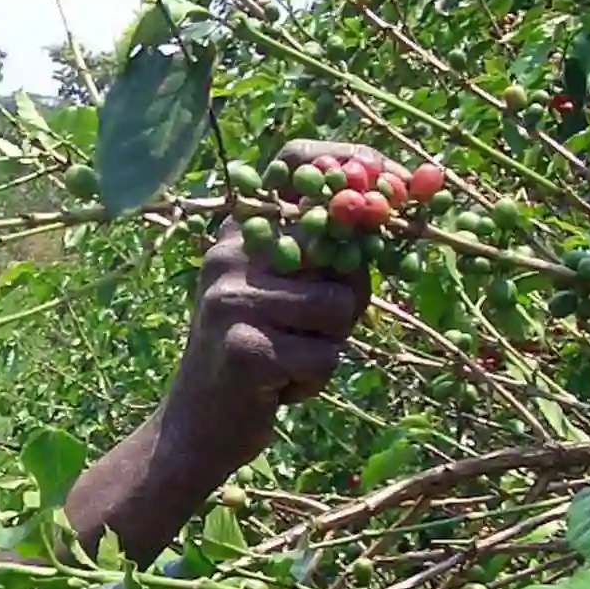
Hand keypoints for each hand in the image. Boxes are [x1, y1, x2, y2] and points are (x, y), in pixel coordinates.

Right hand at [157, 138, 397, 477]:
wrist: (194, 428)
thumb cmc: (257, 354)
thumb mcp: (283, 293)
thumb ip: (323, 255)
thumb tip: (393, 214)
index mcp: (238, 232)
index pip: (293, 163)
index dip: (352, 159)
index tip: (395, 180)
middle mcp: (228, 254)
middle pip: (339, 245)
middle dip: (351, 291)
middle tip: (317, 328)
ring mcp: (231, 301)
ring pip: (340, 306)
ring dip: (332, 343)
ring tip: (291, 358)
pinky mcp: (245, 350)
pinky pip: (326, 356)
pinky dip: (316, 379)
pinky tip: (279, 387)